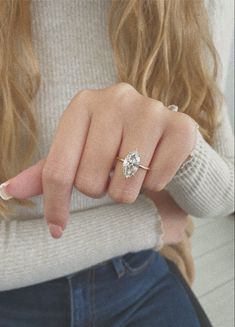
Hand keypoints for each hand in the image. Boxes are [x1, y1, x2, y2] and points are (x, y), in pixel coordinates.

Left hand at [1, 83, 197, 237]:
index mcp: (83, 104)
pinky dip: (155, 185)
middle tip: (112, 174)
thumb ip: (47, 172)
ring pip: (124, 186)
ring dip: (127, 191)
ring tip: (134, 172)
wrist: (166, 136)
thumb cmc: (117, 146)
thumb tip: (7, 191)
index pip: (57, 169)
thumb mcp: (80, 153)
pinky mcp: (181, 127)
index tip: (58, 227)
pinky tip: (157, 167)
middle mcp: (116, 98)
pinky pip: (157, 181)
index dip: (55, 205)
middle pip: (90, 181)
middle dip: (100, 189)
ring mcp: (151, 110)